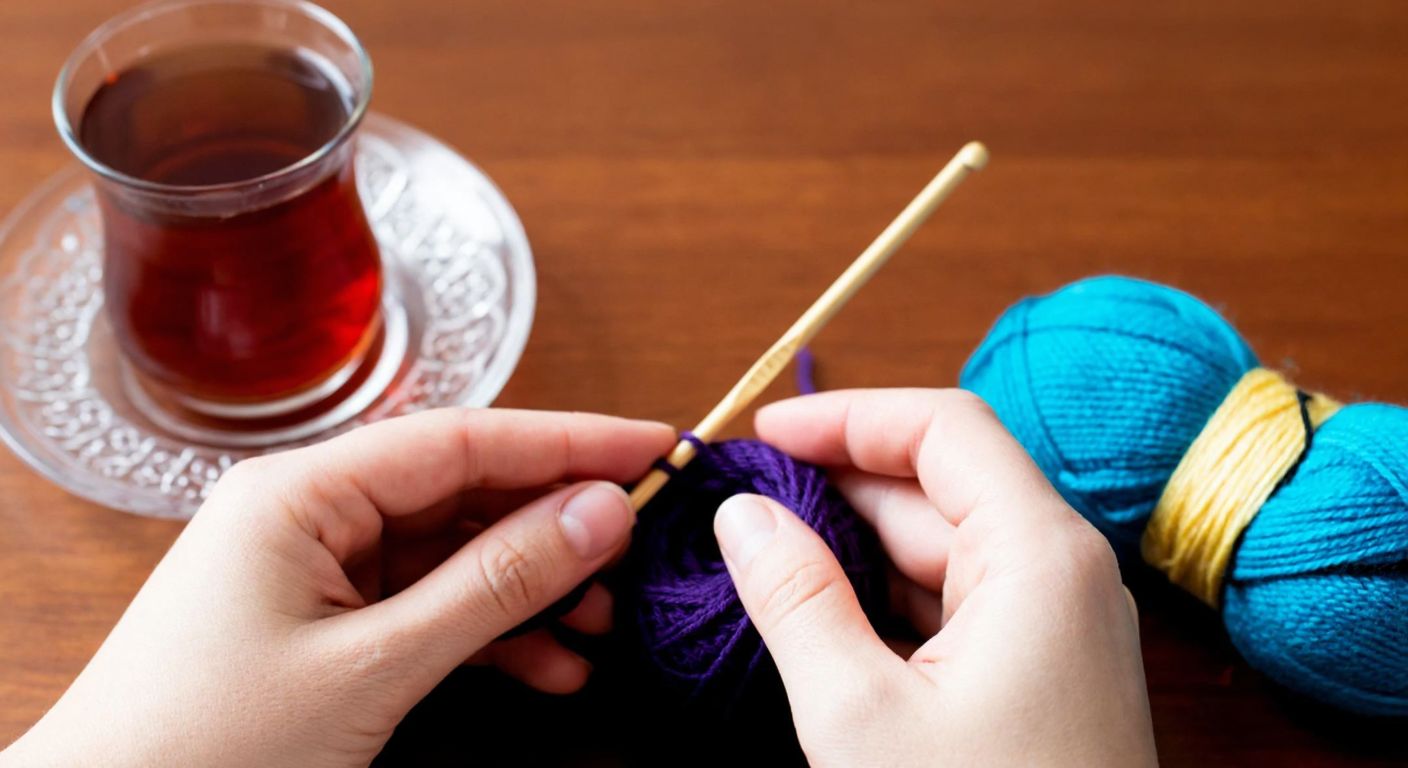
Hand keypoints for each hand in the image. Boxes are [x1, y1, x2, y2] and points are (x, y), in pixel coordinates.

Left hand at [3, 409, 673, 767]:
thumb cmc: (210, 744)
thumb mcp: (374, 665)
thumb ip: (494, 584)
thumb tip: (602, 513)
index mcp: (304, 489)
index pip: (466, 438)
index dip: (571, 440)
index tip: (658, 446)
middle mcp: (313, 509)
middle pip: (466, 491)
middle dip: (558, 524)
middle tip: (645, 548)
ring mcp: (319, 566)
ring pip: (456, 552)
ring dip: (533, 587)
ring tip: (607, 624)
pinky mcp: (327, 619)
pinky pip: (429, 604)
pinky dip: (492, 633)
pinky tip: (550, 668)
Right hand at [714, 389, 1157, 766]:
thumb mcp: (858, 715)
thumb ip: (793, 598)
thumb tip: (743, 514)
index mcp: (1040, 553)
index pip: (943, 428)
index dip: (848, 416)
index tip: (763, 433)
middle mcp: (1061, 571)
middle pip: (941, 481)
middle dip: (837, 478)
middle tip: (742, 495)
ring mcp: (1055, 623)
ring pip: (943, 544)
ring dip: (853, 540)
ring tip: (762, 548)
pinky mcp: (1039, 671)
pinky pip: (954, 601)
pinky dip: (883, 594)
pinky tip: (818, 609)